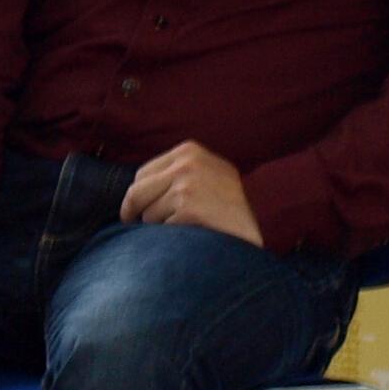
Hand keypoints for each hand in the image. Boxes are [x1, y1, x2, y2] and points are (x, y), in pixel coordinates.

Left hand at [121, 141, 262, 245]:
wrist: (257, 231)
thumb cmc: (228, 208)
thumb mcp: (206, 175)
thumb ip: (175, 173)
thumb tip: (131, 193)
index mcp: (188, 150)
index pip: (142, 174)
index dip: (137, 196)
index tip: (132, 211)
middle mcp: (187, 163)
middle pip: (137, 192)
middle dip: (136, 212)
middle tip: (136, 226)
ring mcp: (188, 185)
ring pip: (148, 214)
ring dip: (159, 228)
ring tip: (185, 230)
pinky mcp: (190, 208)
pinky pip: (162, 229)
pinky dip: (172, 239)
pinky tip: (192, 239)